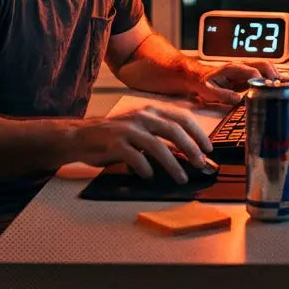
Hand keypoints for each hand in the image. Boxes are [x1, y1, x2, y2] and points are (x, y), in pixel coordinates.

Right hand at [72, 105, 210, 183]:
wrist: (80, 136)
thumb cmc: (115, 135)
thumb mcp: (140, 129)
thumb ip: (161, 136)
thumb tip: (189, 153)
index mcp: (151, 110)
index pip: (182, 117)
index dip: (198, 132)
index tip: (208, 148)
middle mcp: (142, 116)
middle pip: (174, 131)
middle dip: (191, 149)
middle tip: (201, 164)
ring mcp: (128, 129)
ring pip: (158, 147)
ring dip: (173, 165)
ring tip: (181, 178)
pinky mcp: (115, 143)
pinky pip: (136, 158)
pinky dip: (146, 169)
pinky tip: (150, 177)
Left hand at [188, 60, 280, 106]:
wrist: (201, 77)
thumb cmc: (205, 83)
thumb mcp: (210, 91)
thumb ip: (223, 95)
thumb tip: (238, 99)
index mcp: (233, 68)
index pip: (252, 71)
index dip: (261, 79)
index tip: (267, 88)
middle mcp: (243, 66)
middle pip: (264, 65)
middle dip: (274, 75)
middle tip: (280, 87)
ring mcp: (248, 69)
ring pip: (267, 67)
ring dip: (277, 75)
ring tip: (288, 85)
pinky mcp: (251, 74)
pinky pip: (266, 72)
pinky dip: (277, 76)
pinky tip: (287, 81)